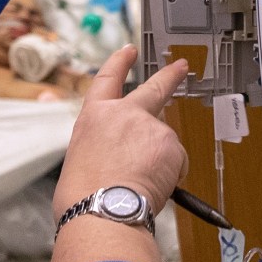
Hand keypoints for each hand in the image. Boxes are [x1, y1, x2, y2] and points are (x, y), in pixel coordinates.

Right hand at [54, 46, 189, 214]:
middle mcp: (124, 114)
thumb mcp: (80, 158)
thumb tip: (117, 157)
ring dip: (160, 160)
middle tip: (181, 67)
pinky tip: (153, 187)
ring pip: (164, 142)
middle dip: (170, 76)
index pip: (108, 79)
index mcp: (95, 117)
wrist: (103, 211)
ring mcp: (151, 127)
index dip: (120, 62)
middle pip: (154, 88)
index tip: (129, 51)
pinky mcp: (171, 145)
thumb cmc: (83, 195)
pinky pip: (176, 162)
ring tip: (141, 183)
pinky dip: (170, 175)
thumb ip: (103, 146)